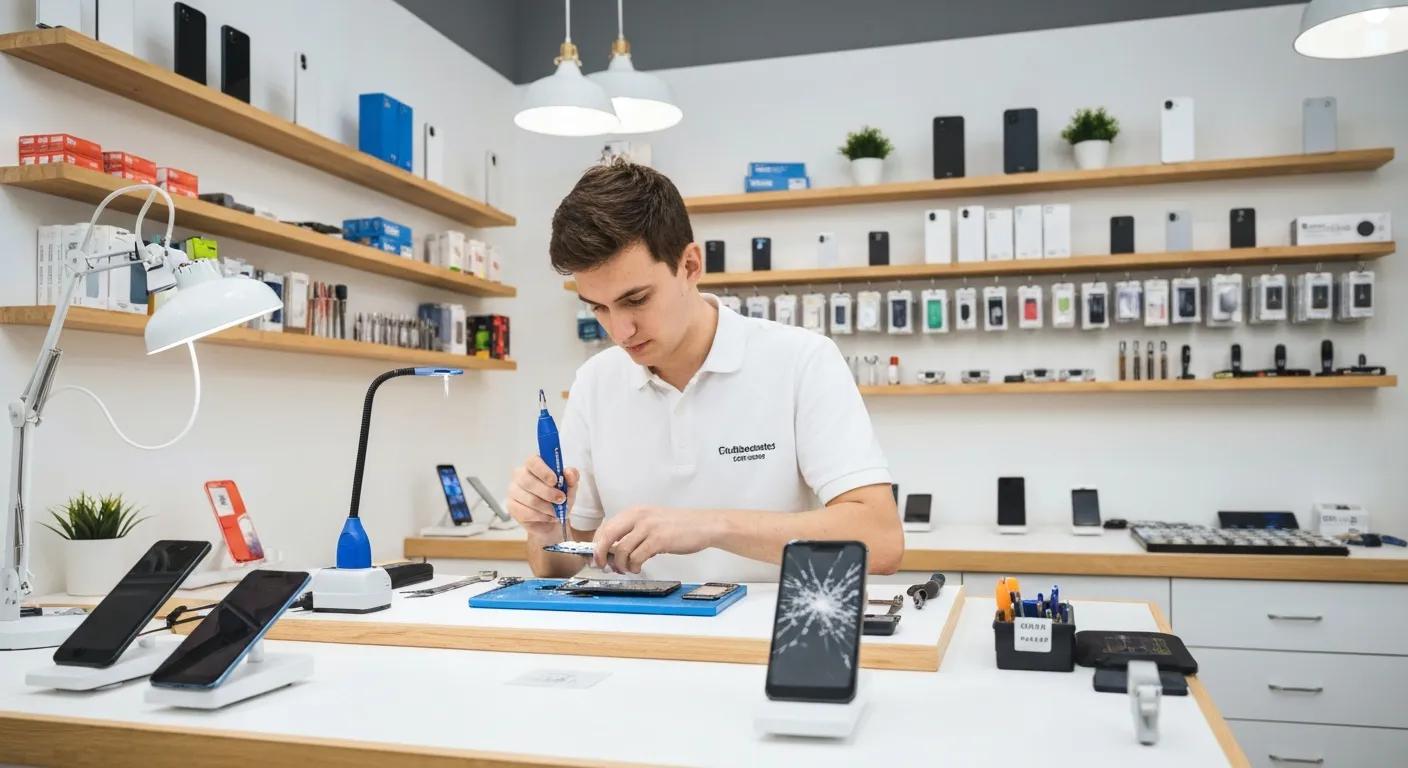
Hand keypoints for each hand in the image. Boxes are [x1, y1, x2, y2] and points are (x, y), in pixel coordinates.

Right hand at [507, 456, 577, 540]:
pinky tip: (548, 516)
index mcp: (533, 466)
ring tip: (556, 511)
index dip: (543, 471)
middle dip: (548, 493)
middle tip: (561, 499)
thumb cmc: (558, 498)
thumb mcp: (570, 487)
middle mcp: (520, 475)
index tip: (555, 481)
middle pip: (529, 481)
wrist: (552, 520)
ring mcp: (513, 491)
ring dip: (548, 507)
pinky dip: (542, 516)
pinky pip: (526, 512)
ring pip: (530, 499)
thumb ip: (572, 477)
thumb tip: (568, 472)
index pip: (532, 462)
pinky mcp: (512, 507)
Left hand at [592, 507, 722, 573]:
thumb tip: (614, 551)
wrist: (704, 525)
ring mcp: (649, 527)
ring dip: (621, 565)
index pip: (606, 526)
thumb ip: (634, 532)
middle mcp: (639, 516)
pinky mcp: (659, 540)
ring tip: (627, 569)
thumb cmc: (679, 526)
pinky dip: (633, 567)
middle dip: (601, 554)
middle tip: (602, 565)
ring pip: (621, 550)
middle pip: (608, 535)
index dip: (597, 544)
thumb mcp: (652, 522)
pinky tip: (638, 568)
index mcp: (635, 511)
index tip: (595, 556)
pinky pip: (637, 557)